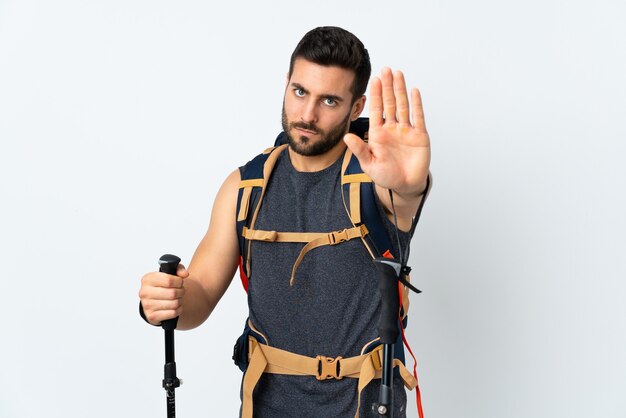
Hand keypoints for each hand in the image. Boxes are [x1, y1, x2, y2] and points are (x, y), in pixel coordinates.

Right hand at [139, 265, 188, 325]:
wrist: (154, 301)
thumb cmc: (163, 286)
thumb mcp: (169, 273)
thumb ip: (178, 269)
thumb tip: (185, 274)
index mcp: (147, 279)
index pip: (169, 280)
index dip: (179, 281)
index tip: (180, 282)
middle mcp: (144, 292)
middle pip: (172, 293)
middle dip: (181, 292)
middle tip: (181, 291)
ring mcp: (147, 305)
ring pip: (174, 304)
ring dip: (180, 301)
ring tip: (178, 298)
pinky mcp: (152, 316)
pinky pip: (172, 313)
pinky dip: (178, 310)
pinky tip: (175, 307)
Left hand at [344, 67, 429, 197]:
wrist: (404, 186)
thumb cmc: (386, 176)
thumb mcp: (369, 164)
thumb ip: (359, 150)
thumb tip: (346, 137)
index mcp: (379, 133)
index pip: (377, 109)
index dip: (376, 95)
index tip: (374, 80)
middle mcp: (392, 128)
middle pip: (390, 103)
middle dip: (387, 86)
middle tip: (385, 69)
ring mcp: (406, 131)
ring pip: (403, 105)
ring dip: (400, 90)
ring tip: (398, 74)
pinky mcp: (419, 136)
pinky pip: (418, 117)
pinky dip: (416, 104)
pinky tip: (414, 91)